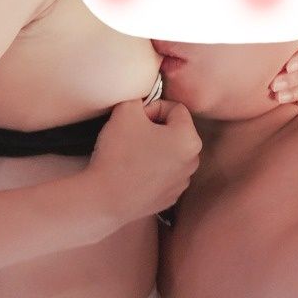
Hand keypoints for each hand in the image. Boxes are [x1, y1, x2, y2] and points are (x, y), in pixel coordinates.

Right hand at [86, 97, 201, 226]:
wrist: (105, 198)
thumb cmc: (119, 152)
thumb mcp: (127, 109)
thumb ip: (141, 99)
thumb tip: (144, 104)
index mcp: (189, 139)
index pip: (175, 108)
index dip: (153, 108)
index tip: (135, 118)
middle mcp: (192, 162)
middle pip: (176, 131)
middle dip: (156, 127)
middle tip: (133, 132)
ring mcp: (182, 183)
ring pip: (170, 152)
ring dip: (154, 147)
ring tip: (132, 152)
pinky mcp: (169, 198)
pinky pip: (164, 173)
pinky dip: (152, 168)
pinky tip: (134, 171)